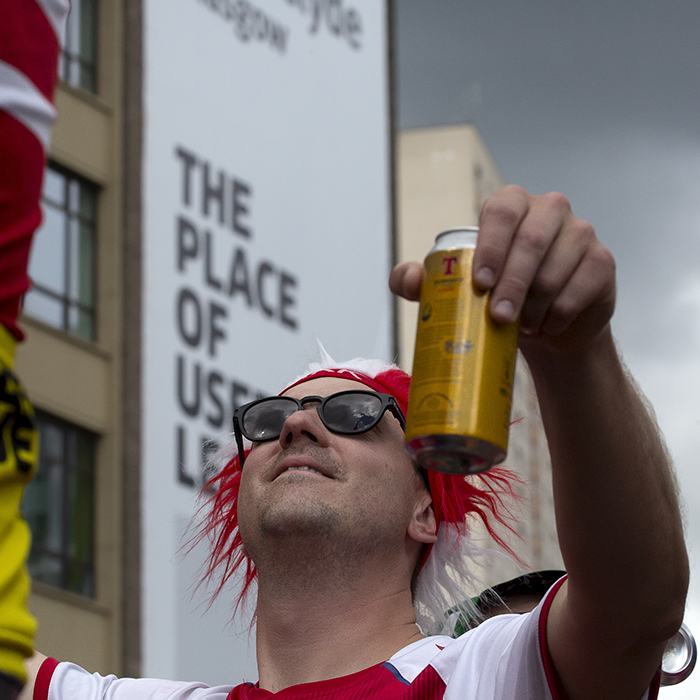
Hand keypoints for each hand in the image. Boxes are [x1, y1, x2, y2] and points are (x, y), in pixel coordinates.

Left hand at [389, 185, 616, 356]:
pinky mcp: (602, 262)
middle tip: (498, 318)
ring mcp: (580, 233)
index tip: (480, 283)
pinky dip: (558, 315)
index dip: (491, 246)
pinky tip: (546, 324)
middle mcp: (549, 210)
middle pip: (531, 240)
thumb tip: (406, 279)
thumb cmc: (498, 297)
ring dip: (534, 306)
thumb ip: (425, 281)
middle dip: (512, 284)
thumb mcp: (458, 290)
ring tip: (520, 326)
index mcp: (511, 206)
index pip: (501, 212)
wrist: (545, 326)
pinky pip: (579, 290)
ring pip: (555, 269)